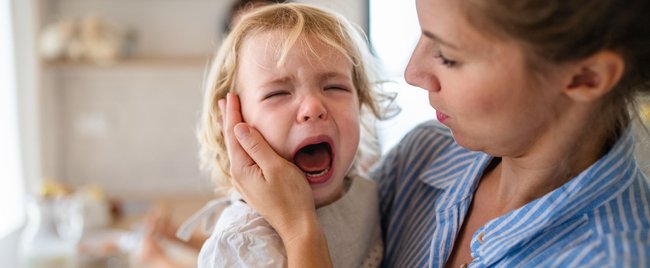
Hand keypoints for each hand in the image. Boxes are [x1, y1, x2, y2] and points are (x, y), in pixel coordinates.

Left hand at [220, 93, 316, 238]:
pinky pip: (242, 158)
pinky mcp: (253, 186)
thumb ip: (257, 146)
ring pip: (236, 150)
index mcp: (242, 167)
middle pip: (231, 141)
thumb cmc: (291, 197)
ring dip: (234, 131)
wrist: (297, 226)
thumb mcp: (276, 167)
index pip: (234, 133)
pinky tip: (242, 143)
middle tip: (224, 101)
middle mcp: (239, 175)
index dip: (233, 113)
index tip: (230, 96)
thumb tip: (239, 127)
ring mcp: (245, 182)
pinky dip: (241, 144)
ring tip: (229, 117)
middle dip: (229, 119)